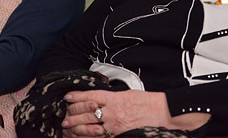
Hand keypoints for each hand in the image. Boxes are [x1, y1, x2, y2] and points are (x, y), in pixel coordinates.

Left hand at [61, 89, 209, 136]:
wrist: (162, 113)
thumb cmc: (148, 102)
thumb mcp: (129, 94)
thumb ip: (114, 98)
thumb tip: (103, 99)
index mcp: (115, 98)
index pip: (91, 96)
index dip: (78, 96)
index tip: (68, 96)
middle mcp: (113, 111)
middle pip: (87, 112)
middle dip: (74, 115)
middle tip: (64, 117)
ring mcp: (115, 125)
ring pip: (91, 126)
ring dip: (78, 127)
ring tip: (68, 128)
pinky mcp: (119, 135)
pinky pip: (102, 137)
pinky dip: (91, 137)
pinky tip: (84, 137)